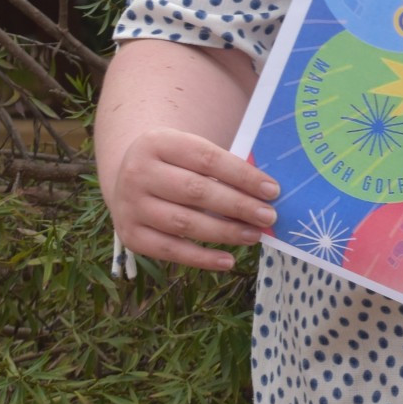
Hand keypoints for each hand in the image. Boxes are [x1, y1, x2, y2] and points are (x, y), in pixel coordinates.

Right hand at [107, 128, 277, 271]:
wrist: (129, 176)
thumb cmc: (177, 163)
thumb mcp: (191, 151)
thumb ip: (223, 166)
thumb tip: (265, 194)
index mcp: (158, 142)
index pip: (208, 159)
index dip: (243, 176)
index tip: (273, 190)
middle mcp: (138, 173)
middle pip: (196, 192)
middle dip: (238, 206)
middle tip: (268, 216)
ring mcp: (129, 206)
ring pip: (184, 223)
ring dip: (224, 232)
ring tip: (254, 235)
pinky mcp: (129, 235)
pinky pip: (169, 250)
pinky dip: (201, 258)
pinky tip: (228, 261)